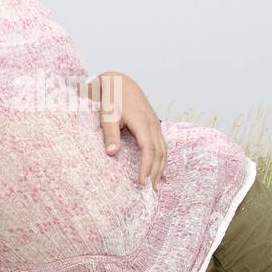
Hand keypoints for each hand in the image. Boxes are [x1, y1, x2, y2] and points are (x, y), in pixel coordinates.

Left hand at [80, 71, 166, 189]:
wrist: (120, 80)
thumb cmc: (112, 97)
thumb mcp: (108, 114)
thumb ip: (110, 133)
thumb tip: (112, 153)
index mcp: (142, 122)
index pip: (148, 150)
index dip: (146, 168)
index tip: (142, 183)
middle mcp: (153, 123)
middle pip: (160, 152)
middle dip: (156, 173)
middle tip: (150, 191)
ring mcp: (155, 123)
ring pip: (164, 149)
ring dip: (161, 168)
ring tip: (156, 185)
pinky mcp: (153, 124)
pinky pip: (162, 144)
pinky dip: (162, 159)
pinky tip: (159, 170)